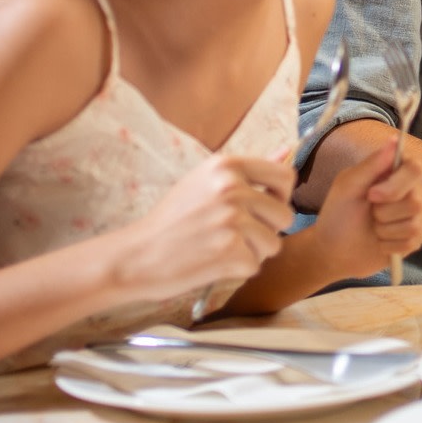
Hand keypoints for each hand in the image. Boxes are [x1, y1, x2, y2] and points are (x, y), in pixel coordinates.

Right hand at [108, 152, 294, 304]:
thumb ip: (246, 172)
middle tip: (235, 236)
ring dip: (252, 253)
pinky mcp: (230, 251)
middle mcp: (232, 188)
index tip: (265, 208)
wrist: (135, 255)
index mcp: (227, 166)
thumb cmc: (171, 220)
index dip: (280, 196)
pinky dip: (237, 270)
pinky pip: (255, 265)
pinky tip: (212, 263)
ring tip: (220, 249)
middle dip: (266, 231)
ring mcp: (232, 220)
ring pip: (273, 244)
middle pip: (284, 215)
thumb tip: (286, 151)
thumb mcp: (204, 182)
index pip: (285, 176)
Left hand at [300, 145, 421, 280]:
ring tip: (374, 227)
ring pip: (415, 223)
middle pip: (417, 200)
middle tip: (370, 213)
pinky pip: (413, 241)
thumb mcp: (348, 186)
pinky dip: (389, 244)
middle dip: (385, 212)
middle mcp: (413, 189)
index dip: (396, 185)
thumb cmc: (339, 214)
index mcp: (396, 171)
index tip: (372, 195)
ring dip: (386, 229)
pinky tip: (380, 241)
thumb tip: (394, 139)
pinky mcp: (418, 236)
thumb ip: (372, 164)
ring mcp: (419, 214)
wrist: (336, 250)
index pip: (416, 168)